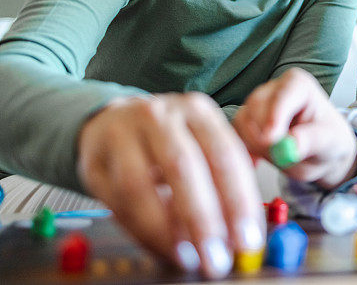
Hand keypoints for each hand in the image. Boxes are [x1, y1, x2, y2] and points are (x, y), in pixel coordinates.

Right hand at [77, 92, 264, 278]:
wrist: (113, 122)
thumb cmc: (168, 141)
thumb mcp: (201, 145)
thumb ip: (224, 182)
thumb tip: (243, 233)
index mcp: (200, 111)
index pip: (225, 155)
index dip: (239, 201)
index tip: (248, 238)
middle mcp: (163, 115)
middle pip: (184, 166)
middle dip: (203, 219)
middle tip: (216, 257)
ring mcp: (124, 132)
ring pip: (140, 185)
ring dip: (165, 230)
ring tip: (186, 258)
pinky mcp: (95, 155)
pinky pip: (116, 199)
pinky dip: (141, 229)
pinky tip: (161, 246)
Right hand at [233, 68, 356, 189]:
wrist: (318, 152)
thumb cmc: (328, 141)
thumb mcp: (330, 142)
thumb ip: (311, 141)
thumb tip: (291, 145)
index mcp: (299, 84)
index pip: (283, 94)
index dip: (275, 115)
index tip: (271, 139)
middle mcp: (273, 88)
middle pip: (256, 105)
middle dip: (263, 133)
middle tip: (277, 156)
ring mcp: (256, 103)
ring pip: (242, 121)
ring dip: (256, 144)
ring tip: (279, 156)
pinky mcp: (245, 121)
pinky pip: (235, 135)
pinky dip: (244, 150)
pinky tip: (259, 162)